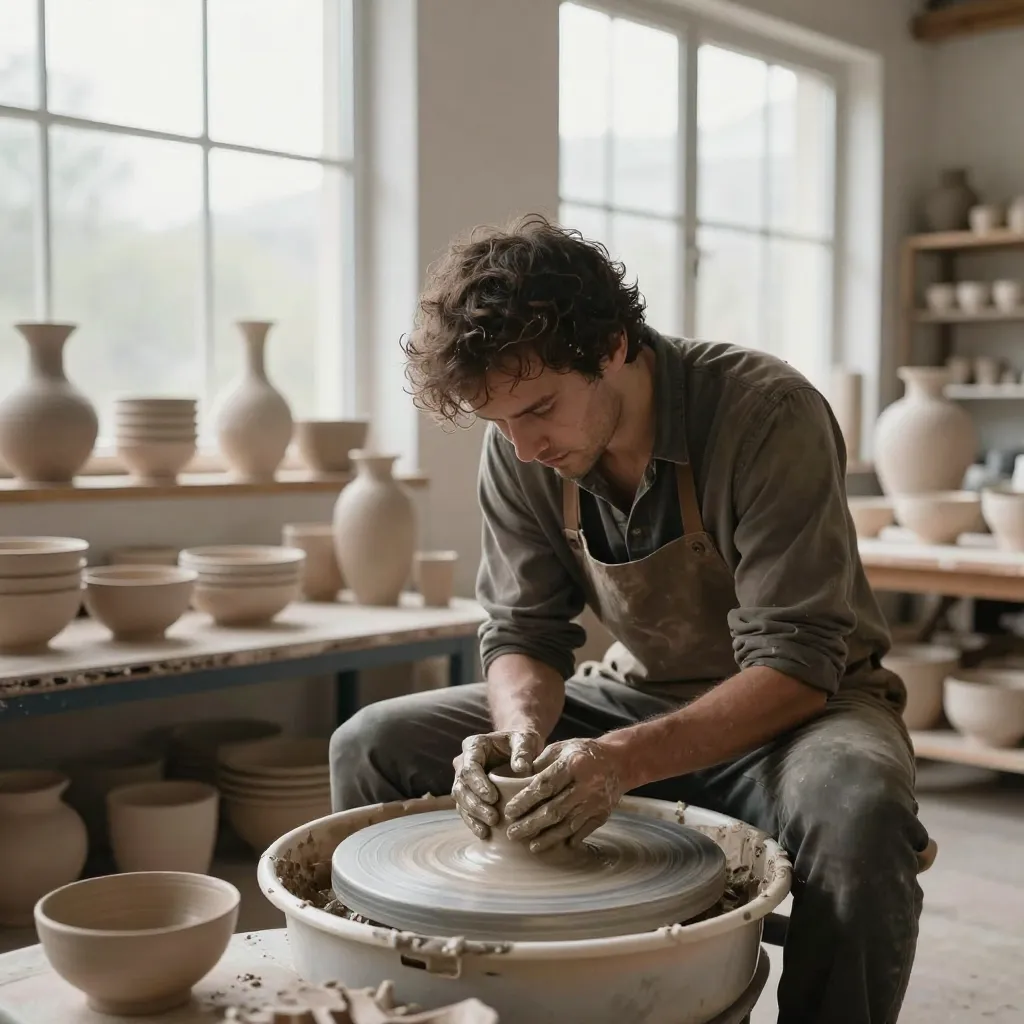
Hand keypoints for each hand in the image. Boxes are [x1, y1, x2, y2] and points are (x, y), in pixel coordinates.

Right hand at [451, 729, 542, 838]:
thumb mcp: (525, 740)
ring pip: (460, 800)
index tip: (493, 798)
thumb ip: (523, 750)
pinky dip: (473, 822)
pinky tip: (484, 833)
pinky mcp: (469, 793)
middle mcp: (464, 762)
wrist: (519, 747)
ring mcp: (464, 779)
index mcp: (474, 746)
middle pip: (461, 786)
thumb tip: (521, 768)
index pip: (470, 766)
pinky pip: (465, 809)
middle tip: (493, 818)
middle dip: (475, 804)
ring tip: (487, 829)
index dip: (478, 784)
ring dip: (472, 816)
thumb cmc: (522, 741)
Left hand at [504, 738, 626, 852]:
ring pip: (568, 824)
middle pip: (554, 810)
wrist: (619, 762)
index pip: (544, 786)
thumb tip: (515, 782)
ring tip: (530, 846)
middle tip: (512, 833)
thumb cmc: (583, 752)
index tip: (509, 811)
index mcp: (573, 764)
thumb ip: (540, 764)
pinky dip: (567, 839)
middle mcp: (586, 785)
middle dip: (531, 824)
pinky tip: (554, 845)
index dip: (525, 800)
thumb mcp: (560, 748)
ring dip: (547, 837)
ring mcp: (595, 802)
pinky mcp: (602, 814)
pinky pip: (583, 831)